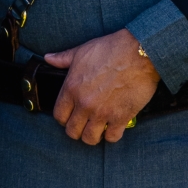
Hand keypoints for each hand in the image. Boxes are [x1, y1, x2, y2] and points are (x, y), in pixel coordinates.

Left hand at [42, 29, 159, 144]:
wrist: (139, 52)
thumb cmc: (111, 49)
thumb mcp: (82, 51)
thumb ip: (63, 58)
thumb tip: (48, 58)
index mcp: (72, 88)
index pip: (59, 116)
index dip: (63, 118)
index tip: (71, 116)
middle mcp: (84, 104)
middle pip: (72, 131)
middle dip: (77, 129)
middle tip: (84, 124)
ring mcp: (102, 112)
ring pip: (90, 138)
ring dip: (93, 135)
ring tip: (98, 128)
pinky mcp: (121, 117)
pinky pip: (112, 137)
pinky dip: (112, 135)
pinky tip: (114, 127)